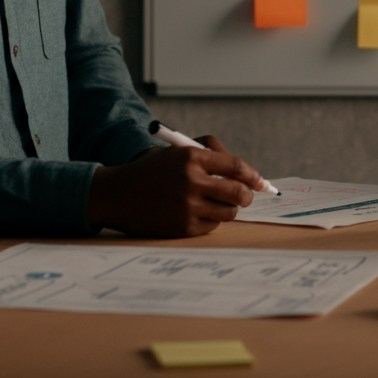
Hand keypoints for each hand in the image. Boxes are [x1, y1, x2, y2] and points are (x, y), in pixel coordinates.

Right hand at [89, 144, 262, 237]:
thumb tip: (248, 174)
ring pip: (229, 212)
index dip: (253, 176)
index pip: (237, 167)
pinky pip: (212, 226)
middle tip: (244, 197)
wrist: (117, 194)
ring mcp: (187, 205)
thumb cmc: (152, 170)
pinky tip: (194, 212)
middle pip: (239, 192)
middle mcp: (191, 180)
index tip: (260, 182)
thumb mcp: (177, 151)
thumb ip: (211, 155)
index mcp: (191, 156)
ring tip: (214, 203)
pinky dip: (210, 220)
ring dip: (228, 208)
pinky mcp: (183, 226)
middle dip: (247, 196)